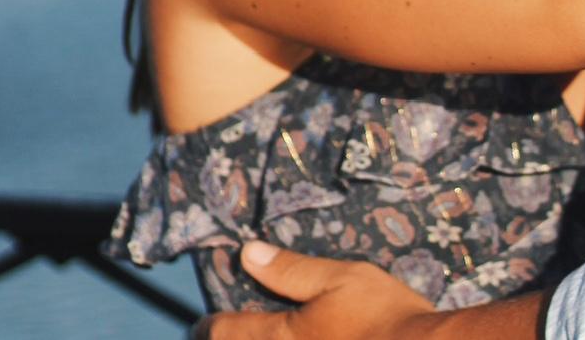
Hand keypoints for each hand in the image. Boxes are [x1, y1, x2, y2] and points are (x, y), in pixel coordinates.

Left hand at [194, 242, 434, 339]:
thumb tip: (248, 253)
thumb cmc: (380, 315)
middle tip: (228, 333)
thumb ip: (291, 269)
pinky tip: (301, 339)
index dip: (213, 325)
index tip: (204, 322)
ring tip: (266, 335)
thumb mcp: (339, 279)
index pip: (230, 331)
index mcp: (282, 336)